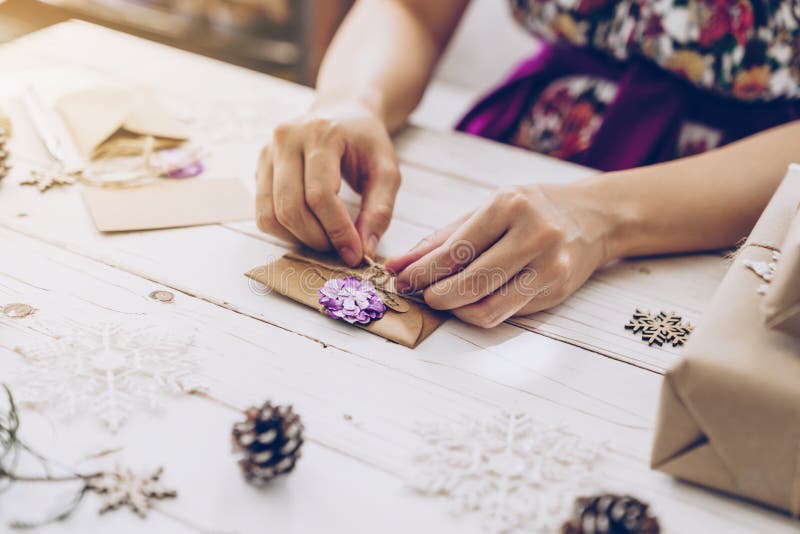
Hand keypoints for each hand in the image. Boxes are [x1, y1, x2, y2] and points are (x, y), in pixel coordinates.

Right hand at [255, 101, 400, 265]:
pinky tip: (308, 228)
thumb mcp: (386, 170)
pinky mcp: (259, 168)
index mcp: (321, 133)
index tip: (354, 253)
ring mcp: (267, 152)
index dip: (337, 230)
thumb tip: (364, 250)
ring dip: (299, 238)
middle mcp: (286, 139)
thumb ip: (380, 209)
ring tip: (325, 238)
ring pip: (271, 215)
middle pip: (291, 207)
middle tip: (340, 248)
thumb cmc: (365, 142)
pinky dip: (284, 231)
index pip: (320, 194)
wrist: (342, 113)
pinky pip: (262, 213)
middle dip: (317, 238)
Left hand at [385, 184, 613, 327]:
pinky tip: (470, 301)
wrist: (592, 218)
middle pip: (471, 283)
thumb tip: (396, 266)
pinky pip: (506, 313)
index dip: (422, 272)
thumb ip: (439, 240)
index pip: (456, 250)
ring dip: (456, 310)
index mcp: (510, 206)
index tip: (401, 280)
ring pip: (488, 308)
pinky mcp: (557, 292)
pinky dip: (479, 312)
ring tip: (444, 299)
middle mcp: (535, 235)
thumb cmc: (529, 210)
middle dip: (436, 296)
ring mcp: (550, 266)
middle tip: (422, 295)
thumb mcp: (484, 211)